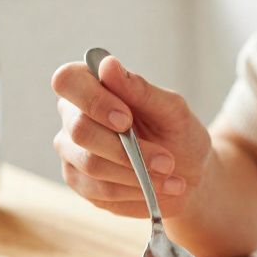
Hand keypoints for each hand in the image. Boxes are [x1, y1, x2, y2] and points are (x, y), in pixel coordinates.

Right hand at [51, 55, 211, 217]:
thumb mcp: (172, 110)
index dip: (93, 99)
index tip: (127, 119)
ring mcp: (72, 153)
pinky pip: (101, 191)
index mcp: (91, 86)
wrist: (189, 176)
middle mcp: (73, 118)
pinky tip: (158, 189)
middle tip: (167, 160)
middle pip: (80, 130)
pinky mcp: (80, 184)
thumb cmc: (179, 134)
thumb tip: (107, 64)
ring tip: (171, 176)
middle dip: (127, 148)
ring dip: (137, 173)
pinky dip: (135, 191)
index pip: (67, 80)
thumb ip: (140, 89)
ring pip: (91, 165)